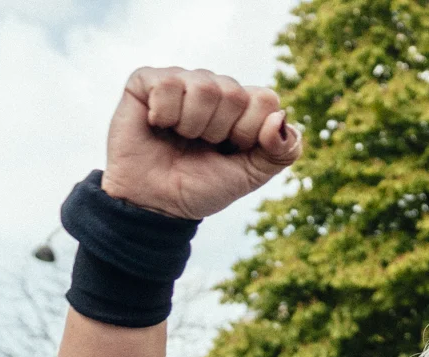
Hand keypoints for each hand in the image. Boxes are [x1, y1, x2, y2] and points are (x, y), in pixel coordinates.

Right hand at [101, 67, 301, 219]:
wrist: (157, 203)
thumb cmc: (202, 187)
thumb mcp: (252, 176)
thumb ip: (282, 152)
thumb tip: (279, 117)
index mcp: (242, 107)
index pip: (265, 98)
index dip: (250, 131)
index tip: (231, 149)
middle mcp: (213, 88)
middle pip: (234, 93)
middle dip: (219, 131)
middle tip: (202, 145)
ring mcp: (181, 81)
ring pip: (204, 87)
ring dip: (193, 125)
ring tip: (181, 137)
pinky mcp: (146, 81)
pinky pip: (168, 83)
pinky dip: (165, 114)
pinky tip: (158, 125)